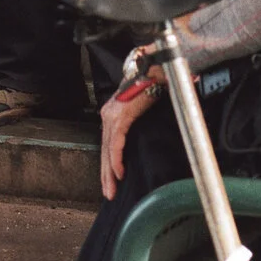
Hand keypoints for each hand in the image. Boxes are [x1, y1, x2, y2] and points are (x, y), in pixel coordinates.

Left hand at [99, 71, 164, 199]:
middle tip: (109, 194)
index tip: (113, 182)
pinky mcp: (120, 115)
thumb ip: (140, 123)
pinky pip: (116, 142)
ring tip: (111, 190)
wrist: (156, 66)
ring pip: (108, 149)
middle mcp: (109, 114)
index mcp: (114, 114)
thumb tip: (147, 140)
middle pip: (104, 150)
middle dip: (106, 175)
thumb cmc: (153, 85)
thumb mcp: (145, 108)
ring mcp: (112, 114)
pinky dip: (116, 158)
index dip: (109, 164)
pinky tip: (119, 173)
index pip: (108, 144)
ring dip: (110, 172)